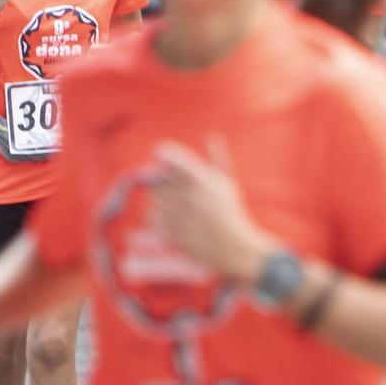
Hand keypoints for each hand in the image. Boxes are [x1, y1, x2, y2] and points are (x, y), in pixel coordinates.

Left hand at [148, 138, 268, 283]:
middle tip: (174, 185)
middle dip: (163, 179)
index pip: (172, 158)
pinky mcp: (171, 233)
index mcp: (201, 181)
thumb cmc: (231, 213)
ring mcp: (177, 215)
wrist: (233, 248)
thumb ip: (217, 158)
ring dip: (161, 199)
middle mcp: (187, 196)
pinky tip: (172, 219)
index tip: (160, 151)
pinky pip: (153, 219)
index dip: (163, 152)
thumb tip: (212, 136)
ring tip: (177, 205)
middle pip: (159, 179)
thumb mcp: (227, 183)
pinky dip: (158, 218)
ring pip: (155, 199)